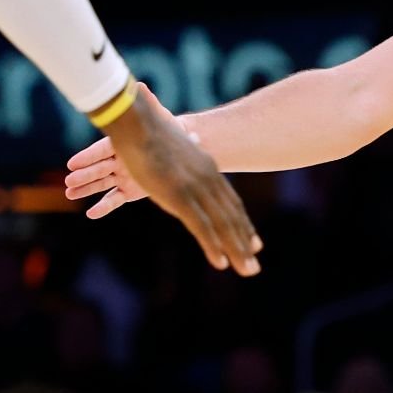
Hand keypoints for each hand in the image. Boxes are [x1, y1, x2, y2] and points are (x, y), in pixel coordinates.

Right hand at [65, 84, 180, 218]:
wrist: (181, 148)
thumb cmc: (167, 129)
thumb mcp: (159, 117)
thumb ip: (148, 103)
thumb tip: (140, 86)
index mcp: (122, 143)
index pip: (101, 151)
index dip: (87, 158)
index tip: (72, 163)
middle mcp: (119, 160)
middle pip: (98, 169)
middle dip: (83, 175)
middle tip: (68, 182)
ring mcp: (122, 176)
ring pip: (101, 184)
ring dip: (86, 189)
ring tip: (69, 194)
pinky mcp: (129, 191)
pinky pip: (114, 199)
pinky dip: (103, 206)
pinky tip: (91, 213)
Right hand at [83, 85, 262, 275]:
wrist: (137, 122)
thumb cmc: (147, 130)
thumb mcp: (171, 145)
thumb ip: (182, 155)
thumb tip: (189, 147)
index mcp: (206, 168)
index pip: (231, 201)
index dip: (242, 223)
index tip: (253, 240)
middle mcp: (207, 179)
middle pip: (232, 216)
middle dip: (245, 241)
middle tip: (255, 263)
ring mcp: (194, 188)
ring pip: (222, 225)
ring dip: (236, 250)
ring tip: (248, 270)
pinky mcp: (179, 196)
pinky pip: (201, 227)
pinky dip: (213, 246)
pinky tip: (221, 263)